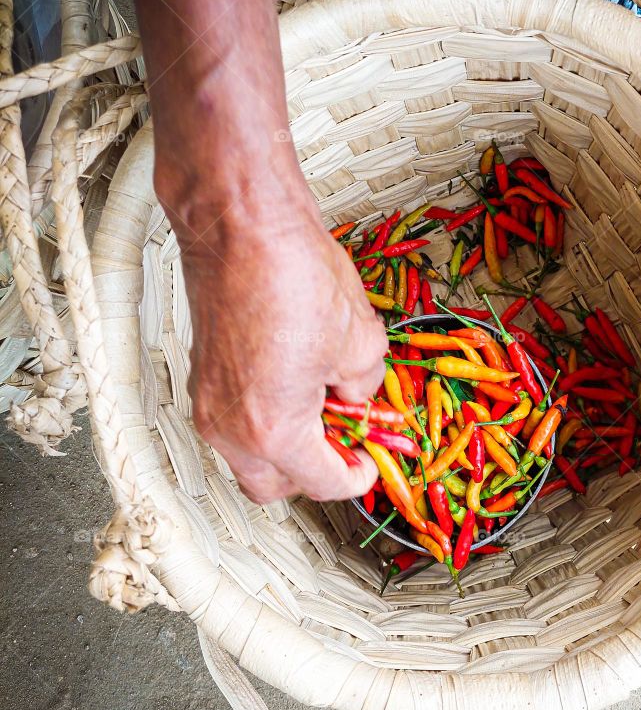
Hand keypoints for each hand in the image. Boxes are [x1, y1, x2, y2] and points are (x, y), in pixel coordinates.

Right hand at [172, 171, 386, 503]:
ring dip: (287, 446)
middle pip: (274, 484)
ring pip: (249, 454)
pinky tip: (295, 381)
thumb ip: (365, 385)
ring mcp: (207, 402)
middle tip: (346, 442)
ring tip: (323, 405)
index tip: (370, 465)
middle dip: (314, 472)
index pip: (321, 482)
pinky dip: (264, 417)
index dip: (356, 477)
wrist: (242, 225)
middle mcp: (230, 427)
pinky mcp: (201, 375)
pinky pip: (234, 420)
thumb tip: (358, 395)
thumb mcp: (361, 340)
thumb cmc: (294, 275)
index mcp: (274, 430)